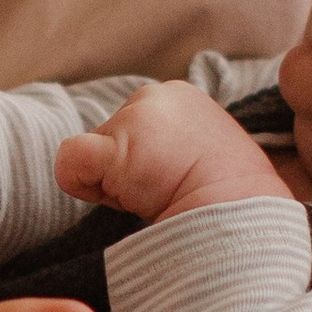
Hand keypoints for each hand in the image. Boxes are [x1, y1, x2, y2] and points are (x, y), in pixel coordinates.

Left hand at [55, 81, 290, 224]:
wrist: (241, 216)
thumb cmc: (228, 199)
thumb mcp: (205, 153)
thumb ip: (170, 146)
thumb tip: (137, 167)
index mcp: (180, 97)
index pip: (134, 128)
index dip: (145, 163)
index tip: (179, 180)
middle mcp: (156, 95)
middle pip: (111, 137)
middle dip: (127, 170)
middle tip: (165, 191)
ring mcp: (135, 119)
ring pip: (93, 154)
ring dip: (113, 183)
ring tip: (155, 195)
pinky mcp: (116, 149)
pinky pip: (70, 163)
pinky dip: (84, 187)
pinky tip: (124, 200)